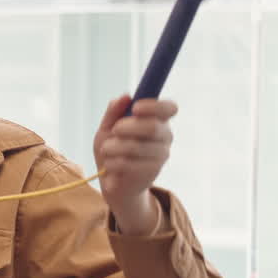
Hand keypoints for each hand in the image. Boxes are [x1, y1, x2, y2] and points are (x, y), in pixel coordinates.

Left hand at [93, 95, 174, 233]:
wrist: (111, 181)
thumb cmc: (112, 150)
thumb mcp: (107, 128)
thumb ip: (114, 112)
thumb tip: (125, 96)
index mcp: (158, 120)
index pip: (170, 108)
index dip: (155, 106)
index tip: (135, 108)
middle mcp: (165, 136)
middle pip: (152, 126)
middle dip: (127, 127)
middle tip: (115, 130)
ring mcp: (161, 155)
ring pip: (136, 146)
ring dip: (113, 147)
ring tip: (107, 150)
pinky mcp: (152, 172)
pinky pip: (128, 163)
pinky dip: (112, 163)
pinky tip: (111, 165)